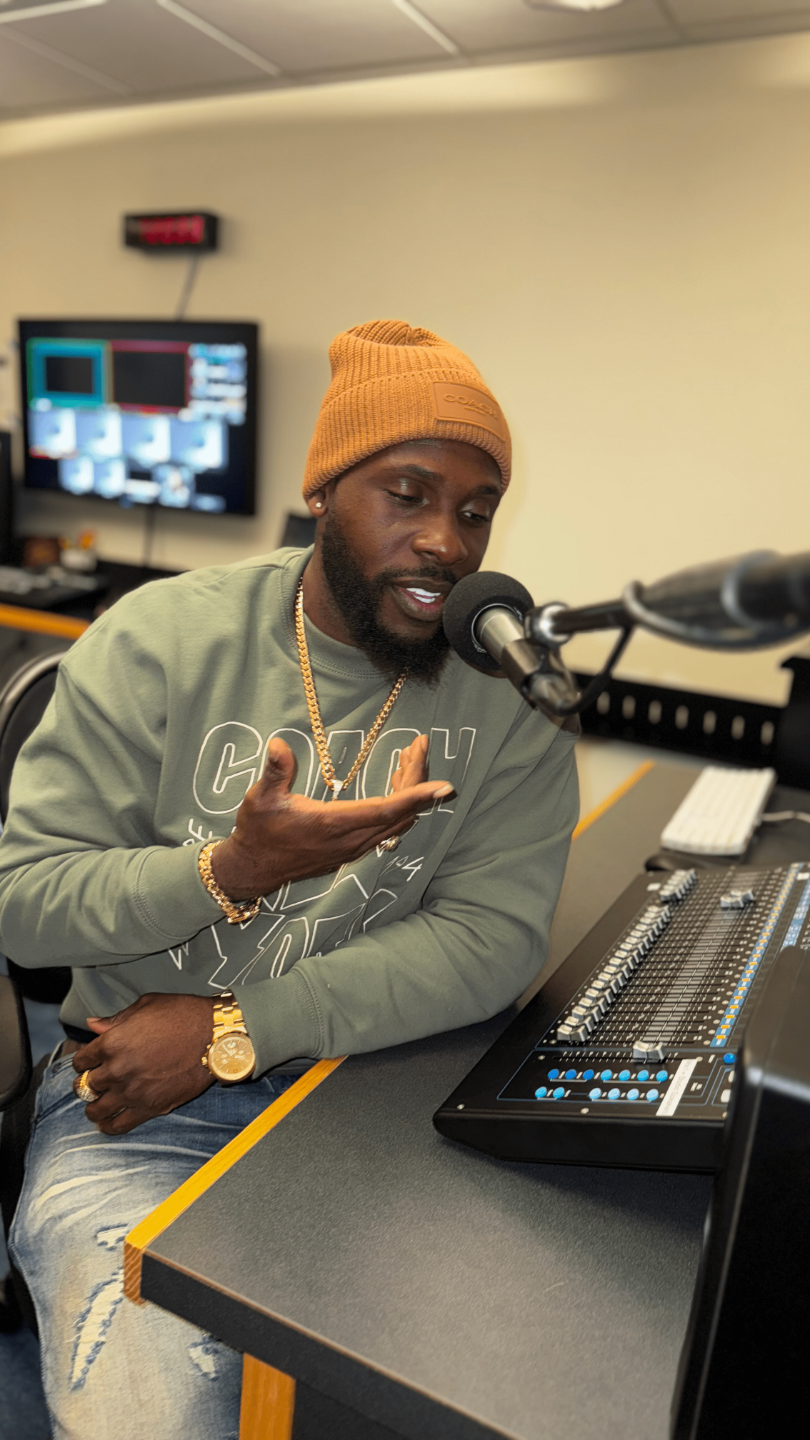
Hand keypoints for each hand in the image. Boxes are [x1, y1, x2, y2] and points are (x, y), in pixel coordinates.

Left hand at [72, 993, 215, 1133]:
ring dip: (93, 1107)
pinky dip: (109, 1126)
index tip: (88, 1063)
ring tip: (96, 1106)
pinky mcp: (150, 1108)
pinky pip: (119, 1125)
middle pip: (87, 1086)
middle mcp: (117, 1070)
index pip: (82, 1060)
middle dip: (87, 1084)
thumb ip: (115, 1019)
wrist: (215, 1037)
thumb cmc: (183, 1015)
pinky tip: (107, 1122)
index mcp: (112, 1043)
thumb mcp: (146, 1006)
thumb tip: (93, 1024)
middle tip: (93, 1083)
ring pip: (97, 1110)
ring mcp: (132, 1092)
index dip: (83, 1062)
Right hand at [212, 734, 451, 900]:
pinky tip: (396, 783)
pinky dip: (399, 804)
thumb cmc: (258, 830)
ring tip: (409, 756)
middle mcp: (351, 840)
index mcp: (333, 824)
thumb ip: (275, 772)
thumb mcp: (260, 798)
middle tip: (419, 745)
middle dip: (417, 778)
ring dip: (409, 791)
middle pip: (400, 812)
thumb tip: (278, 745)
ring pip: (397, 821)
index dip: (416, 797)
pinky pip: (388, 827)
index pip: (386, 810)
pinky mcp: (353, 850)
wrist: (253, 868)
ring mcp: (354, 848)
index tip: (444, 786)